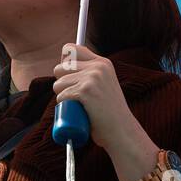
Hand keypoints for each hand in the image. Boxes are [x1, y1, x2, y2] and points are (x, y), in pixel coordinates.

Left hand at [52, 44, 155, 171]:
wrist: (122, 131)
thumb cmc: (109, 113)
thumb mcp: (104, 84)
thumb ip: (92, 73)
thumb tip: (64, 63)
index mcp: (102, 62)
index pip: (70, 49)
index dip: (64, 62)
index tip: (68, 76)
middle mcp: (97, 66)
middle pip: (60, 67)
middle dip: (61, 83)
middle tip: (75, 96)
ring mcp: (92, 78)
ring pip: (58, 83)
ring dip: (62, 97)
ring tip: (78, 105)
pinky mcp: (85, 91)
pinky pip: (61, 96)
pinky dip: (64, 106)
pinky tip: (78, 111)